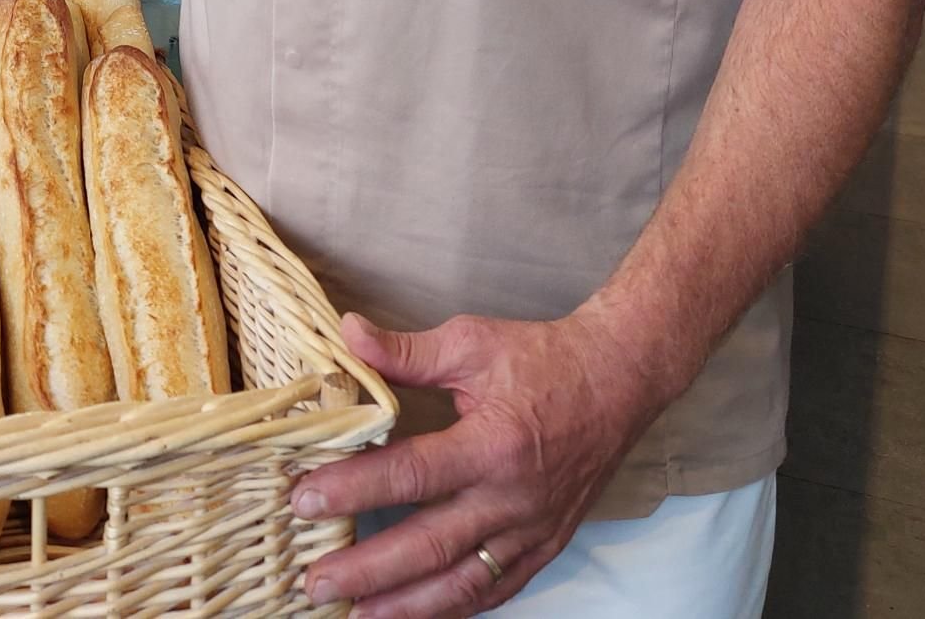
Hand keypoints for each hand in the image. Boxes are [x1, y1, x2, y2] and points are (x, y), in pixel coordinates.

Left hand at [292, 310, 659, 617]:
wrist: (619, 379)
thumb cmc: (544, 358)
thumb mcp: (472, 342)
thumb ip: (406, 351)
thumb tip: (348, 334)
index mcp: (492, 444)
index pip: (411, 475)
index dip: (354, 489)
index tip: (305, 500)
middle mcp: (512, 497)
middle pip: (430, 545)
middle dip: (369, 570)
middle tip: (317, 582)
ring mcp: (532, 528)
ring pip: (464, 583)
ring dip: (409, 606)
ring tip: (358, 616)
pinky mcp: (547, 543)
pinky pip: (498, 587)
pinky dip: (458, 607)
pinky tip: (421, 614)